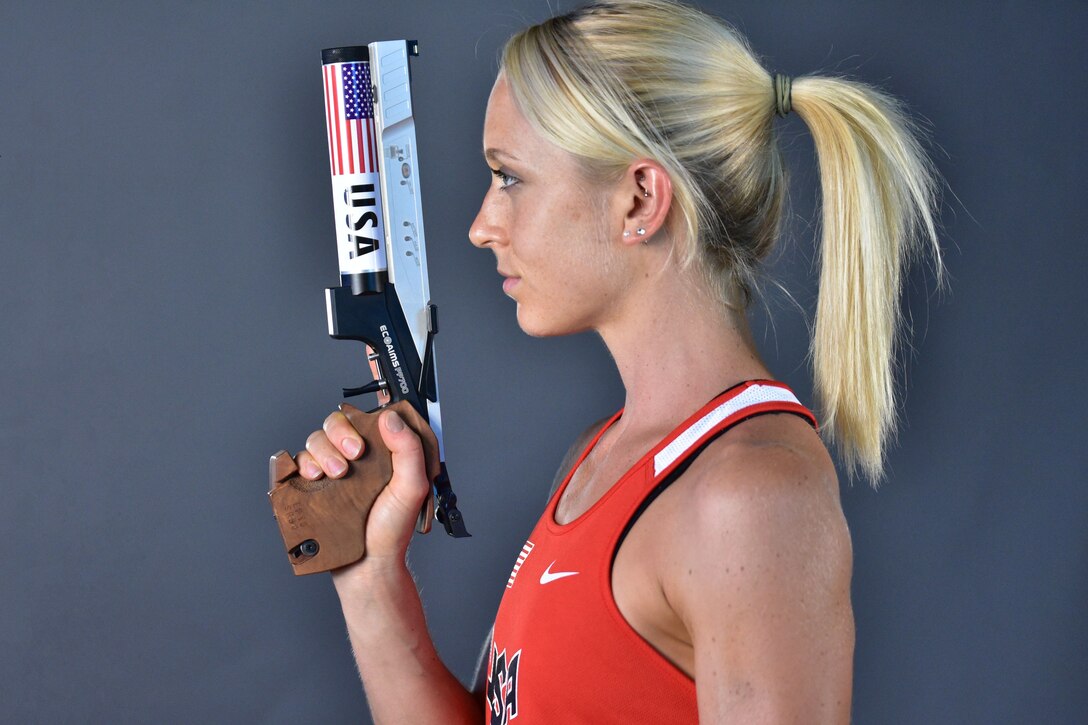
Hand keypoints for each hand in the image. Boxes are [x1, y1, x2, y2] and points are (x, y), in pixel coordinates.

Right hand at [293, 406, 432, 568]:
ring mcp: (334, 469)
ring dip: (323, 452)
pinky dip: (303, 463)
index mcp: (384, 451)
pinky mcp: (313, 484)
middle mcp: (358, 456)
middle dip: (341, 433)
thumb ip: (408, 449)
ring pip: (317, 438)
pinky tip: (316, 479)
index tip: (367, 371)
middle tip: (353, 457)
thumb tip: (389, 417)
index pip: (375, 414)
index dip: (371, 397)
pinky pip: (298, 460)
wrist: (365, 565)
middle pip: (338, 422)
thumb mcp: (412, 487)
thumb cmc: (392, 529)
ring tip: (335, 476)